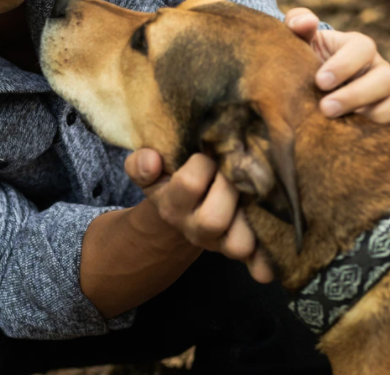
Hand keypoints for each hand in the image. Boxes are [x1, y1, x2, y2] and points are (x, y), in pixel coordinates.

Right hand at [125, 149, 273, 283]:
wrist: (184, 212)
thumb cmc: (171, 181)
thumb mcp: (151, 171)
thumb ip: (141, 164)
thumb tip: (152, 160)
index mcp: (172, 207)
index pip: (188, 184)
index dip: (202, 163)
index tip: (206, 153)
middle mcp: (196, 230)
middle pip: (213, 219)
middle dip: (229, 186)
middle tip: (233, 169)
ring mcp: (222, 244)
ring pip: (240, 244)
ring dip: (251, 217)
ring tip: (253, 191)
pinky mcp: (246, 252)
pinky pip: (260, 265)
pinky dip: (269, 258)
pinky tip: (277, 239)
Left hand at [286, 8, 389, 122]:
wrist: (307, 86)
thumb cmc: (305, 58)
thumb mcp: (301, 40)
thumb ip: (298, 23)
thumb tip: (304, 22)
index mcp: (357, 47)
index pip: (362, 48)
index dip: (344, 64)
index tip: (320, 81)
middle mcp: (376, 70)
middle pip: (386, 78)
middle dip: (356, 94)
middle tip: (326, 108)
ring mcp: (384, 95)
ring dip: (371, 114)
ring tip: (338, 123)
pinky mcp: (381, 117)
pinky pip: (388, 124)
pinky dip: (375, 130)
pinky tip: (350, 136)